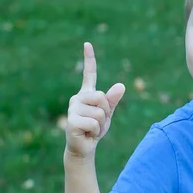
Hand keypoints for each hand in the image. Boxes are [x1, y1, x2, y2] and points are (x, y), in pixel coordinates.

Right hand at [65, 42, 125, 157]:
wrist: (84, 148)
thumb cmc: (95, 129)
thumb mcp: (108, 114)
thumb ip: (113, 100)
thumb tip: (121, 85)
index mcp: (86, 94)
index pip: (89, 74)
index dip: (89, 59)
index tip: (88, 44)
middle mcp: (77, 98)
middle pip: (102, 97)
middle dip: (106, 112)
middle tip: (97, 123)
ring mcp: (73, 109)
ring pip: (100, 112)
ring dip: (101, 124)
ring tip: (92, 129)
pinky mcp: (71, 122)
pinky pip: (94, 123)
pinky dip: (96, 131)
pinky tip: (87, 134)